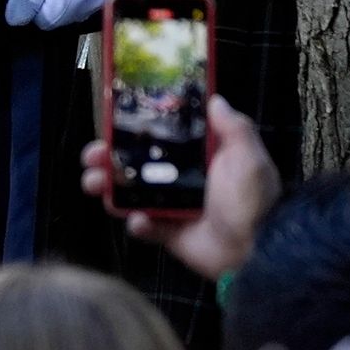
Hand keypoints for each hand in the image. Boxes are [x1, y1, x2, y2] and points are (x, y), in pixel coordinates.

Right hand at [79, 93, 280, 275]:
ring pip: (130, 194)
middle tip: (92, 157)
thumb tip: (215, 99)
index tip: (113, 124)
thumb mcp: (249, 159)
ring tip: (95, 185)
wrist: (257, 250)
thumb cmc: (252, 200)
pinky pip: (142, 226)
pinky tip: (141, 221)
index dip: (135, 131)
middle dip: (108, 159)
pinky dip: (136, 223)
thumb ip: (235, 128)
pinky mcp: (167, 233)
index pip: (161, 139)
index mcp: (199, 159)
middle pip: (136, 164)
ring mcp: (172, 207)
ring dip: (108, 188)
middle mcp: (182, 180)